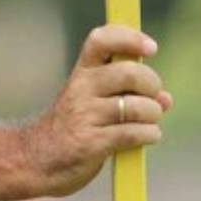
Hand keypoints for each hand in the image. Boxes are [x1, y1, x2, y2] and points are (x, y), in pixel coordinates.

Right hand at [21, 24, 172, 196]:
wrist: (35, 161)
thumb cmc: (70, 129)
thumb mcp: (90, 101)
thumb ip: (126, 94)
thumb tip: (165, 99)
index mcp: (81, 74)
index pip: (101, 40)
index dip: (130, 38)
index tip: (151, 49)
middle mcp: (80, 89)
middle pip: (130, 73)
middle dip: (152, 85)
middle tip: (151, 97)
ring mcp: (84, 115)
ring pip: (139, 107)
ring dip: (153, 116)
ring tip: (147, 123)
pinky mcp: (91, 142)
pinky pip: (135, 133)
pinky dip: (149, 135)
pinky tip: (145, 137)